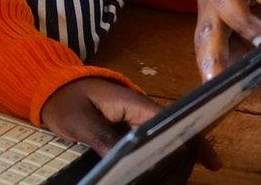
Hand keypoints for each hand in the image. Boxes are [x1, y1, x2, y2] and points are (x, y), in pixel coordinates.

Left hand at [40, 78, 220, 180]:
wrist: (50, 86)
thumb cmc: (64, 99)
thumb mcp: (81, 121)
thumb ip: (104, 140)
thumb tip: (125, 164)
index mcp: (133, 103)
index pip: (171, 122)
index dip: (193, 142)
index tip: (210, 163)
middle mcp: (140, 110)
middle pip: (172, 136)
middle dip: (181, 161)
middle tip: (174, 184)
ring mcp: (134, 120)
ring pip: (162, 143)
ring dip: (168, 164)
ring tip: (167, 183)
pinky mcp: (126, 129)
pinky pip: (148, 146)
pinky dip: (155, 162)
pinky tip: (156, 178)